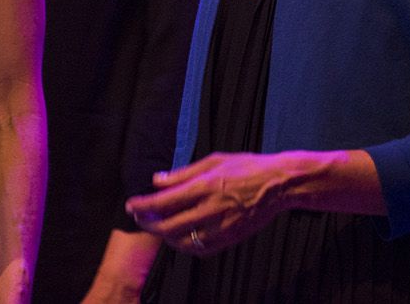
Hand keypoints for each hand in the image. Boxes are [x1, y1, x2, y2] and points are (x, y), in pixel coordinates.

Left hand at [125, 152, 297, 255]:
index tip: (131, 205)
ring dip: (165, 236)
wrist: (278, 185)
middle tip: (139, 219)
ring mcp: (220, 227)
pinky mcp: (228, 239)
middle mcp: (210, 209)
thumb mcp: (214, 160)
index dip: (143, 206)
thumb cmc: (246, 167)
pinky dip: (185, 244)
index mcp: (205, 186)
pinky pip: (199, 249)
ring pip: (181, 241)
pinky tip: (180, 235)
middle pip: (168, 226)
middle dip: (148, 224)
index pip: (163, 202)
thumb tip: (157, 180)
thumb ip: (183, 173)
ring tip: (159, 226)